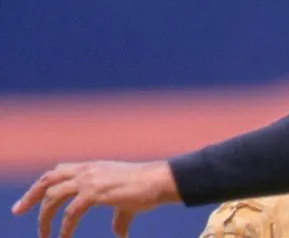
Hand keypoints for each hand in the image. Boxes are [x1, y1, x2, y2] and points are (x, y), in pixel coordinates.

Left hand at [10, 160, 181, 237]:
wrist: (160, 181)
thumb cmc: (147, 190)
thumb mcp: (126, 201)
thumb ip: (118, 217)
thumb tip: (120, 234)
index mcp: (92, 168)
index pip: (58, 171)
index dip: (41, 185)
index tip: (28, 201)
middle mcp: (88, 170)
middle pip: (48, 180)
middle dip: (30, 197)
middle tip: (17, 211)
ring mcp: (90, 180)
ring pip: (53, 196)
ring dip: (43, 217)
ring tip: (43, 236)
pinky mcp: (95, 192)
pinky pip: (70, 212)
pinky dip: (64, 228)